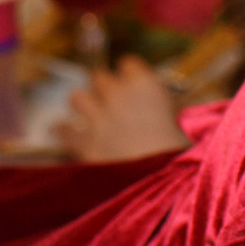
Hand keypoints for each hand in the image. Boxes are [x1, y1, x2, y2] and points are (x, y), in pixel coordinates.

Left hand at [55, 57, 191, 163]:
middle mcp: (116, 94)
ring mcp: (97, 117)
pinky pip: (64, 130)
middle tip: (110, 97)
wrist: (161, 182)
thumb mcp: (182, 121)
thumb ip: (168, 106)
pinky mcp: (84, 142)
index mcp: (143, 84)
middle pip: (99, 76)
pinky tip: (63, 132)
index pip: (128, 62)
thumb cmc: (179, 151)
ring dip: (82, 103)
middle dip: (103, 86)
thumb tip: (164, 104)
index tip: (131, 79)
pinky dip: (64, 132)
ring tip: (87, 112)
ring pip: (77, 97)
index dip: (129, 71)